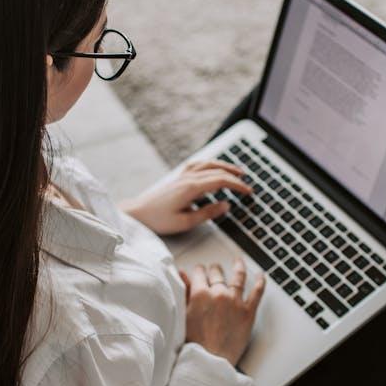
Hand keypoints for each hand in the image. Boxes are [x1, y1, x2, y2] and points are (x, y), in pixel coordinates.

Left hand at [120, 160, 251, 234]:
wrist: (137, 213)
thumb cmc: (158, 220)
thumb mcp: (186, 222)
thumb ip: (208, 213)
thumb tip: (226, 205)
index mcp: (191, 188)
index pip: (221, 181)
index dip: (237, 185)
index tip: (248, 191)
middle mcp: (187, 178)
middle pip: (217, 170)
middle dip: (235, 176)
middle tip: (247, 183)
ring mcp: (182, 175)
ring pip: (208, 164)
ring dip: (224, 166)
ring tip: (236, 171)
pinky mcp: (178, 177)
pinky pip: (198, 164)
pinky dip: (210, 163)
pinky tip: (214, 166)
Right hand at [180, 258, 265, 365]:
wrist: (209, 362)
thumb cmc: (193, 343)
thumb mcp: (182, 315)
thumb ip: (184, 292)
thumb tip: (182, 274)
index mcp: (200, 294)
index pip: (199, 272)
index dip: (198, 271)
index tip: (199, 272)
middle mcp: (219, 294)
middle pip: (217, 273)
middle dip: (214, 270)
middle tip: (214, 270)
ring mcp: (235, 302)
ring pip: (238, 277)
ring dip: (238, 266)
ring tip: (238, 262)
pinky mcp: (248, 313)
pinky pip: (257, 292)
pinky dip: (260, 282)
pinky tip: (261, 276)